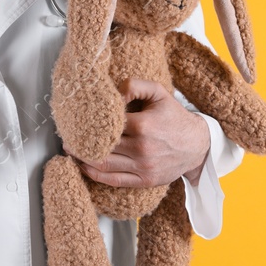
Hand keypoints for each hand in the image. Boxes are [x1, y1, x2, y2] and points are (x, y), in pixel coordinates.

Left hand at [74, 78, 209, 188]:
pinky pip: (113, 180)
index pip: (106, 124)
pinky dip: (94, 174)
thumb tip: (113, 91)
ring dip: (82, 158)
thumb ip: (135, 84)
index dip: (87, 122)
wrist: (198, 145)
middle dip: (80, 141)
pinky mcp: (144, 180)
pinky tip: (84, 166)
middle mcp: (142, 148)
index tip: (75, 119)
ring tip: (71, 150)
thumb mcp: (159, 93)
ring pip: (102, 164)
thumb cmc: (175, 117)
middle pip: (100, 145)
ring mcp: (143, 166)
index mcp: (143, 125)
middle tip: (67, 135)